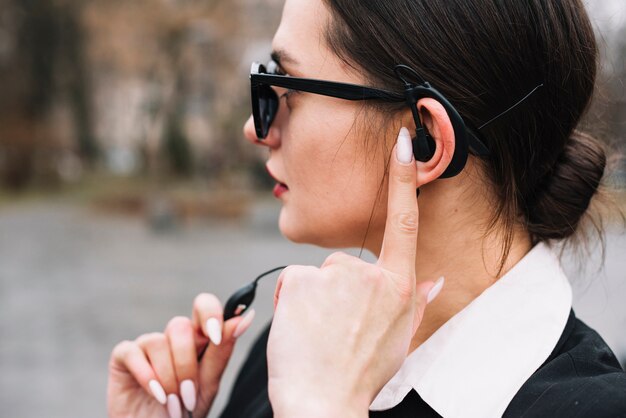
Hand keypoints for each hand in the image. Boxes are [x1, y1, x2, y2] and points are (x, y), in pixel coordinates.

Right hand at [107, 293, 255, 417]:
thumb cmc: (185, 410)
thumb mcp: (208, 384)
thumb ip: (222, 350)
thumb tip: (245, 316)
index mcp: (198, 339)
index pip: (204, 306)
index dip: (209, 314)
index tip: (215, 335)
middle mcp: (172, 338)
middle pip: (180, 326)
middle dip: (186, 364)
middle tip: (189, 393)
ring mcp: (147, 345)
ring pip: (158, 341)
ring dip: (168, 377)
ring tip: (172, 403)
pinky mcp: (123, 356)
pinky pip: (133, 351)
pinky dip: (147, 376)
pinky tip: (155, 394)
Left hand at [267, 128, 441, 416]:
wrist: (324, 403)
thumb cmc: (362, 375)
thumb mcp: (401, 340)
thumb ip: (418, 303)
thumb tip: (437, 279)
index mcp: (398, 285)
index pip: (404, 221)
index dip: (402, 178)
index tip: (401, 141)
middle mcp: (369, 273)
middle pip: (345, 263)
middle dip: (336, 291)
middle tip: (335, 329)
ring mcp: (334, 274)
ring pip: (318, 276)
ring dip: (314, 299)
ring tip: (319, 334)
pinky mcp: (300, 279)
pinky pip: (294, 282)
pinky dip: (293, 302)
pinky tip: (301, 329)